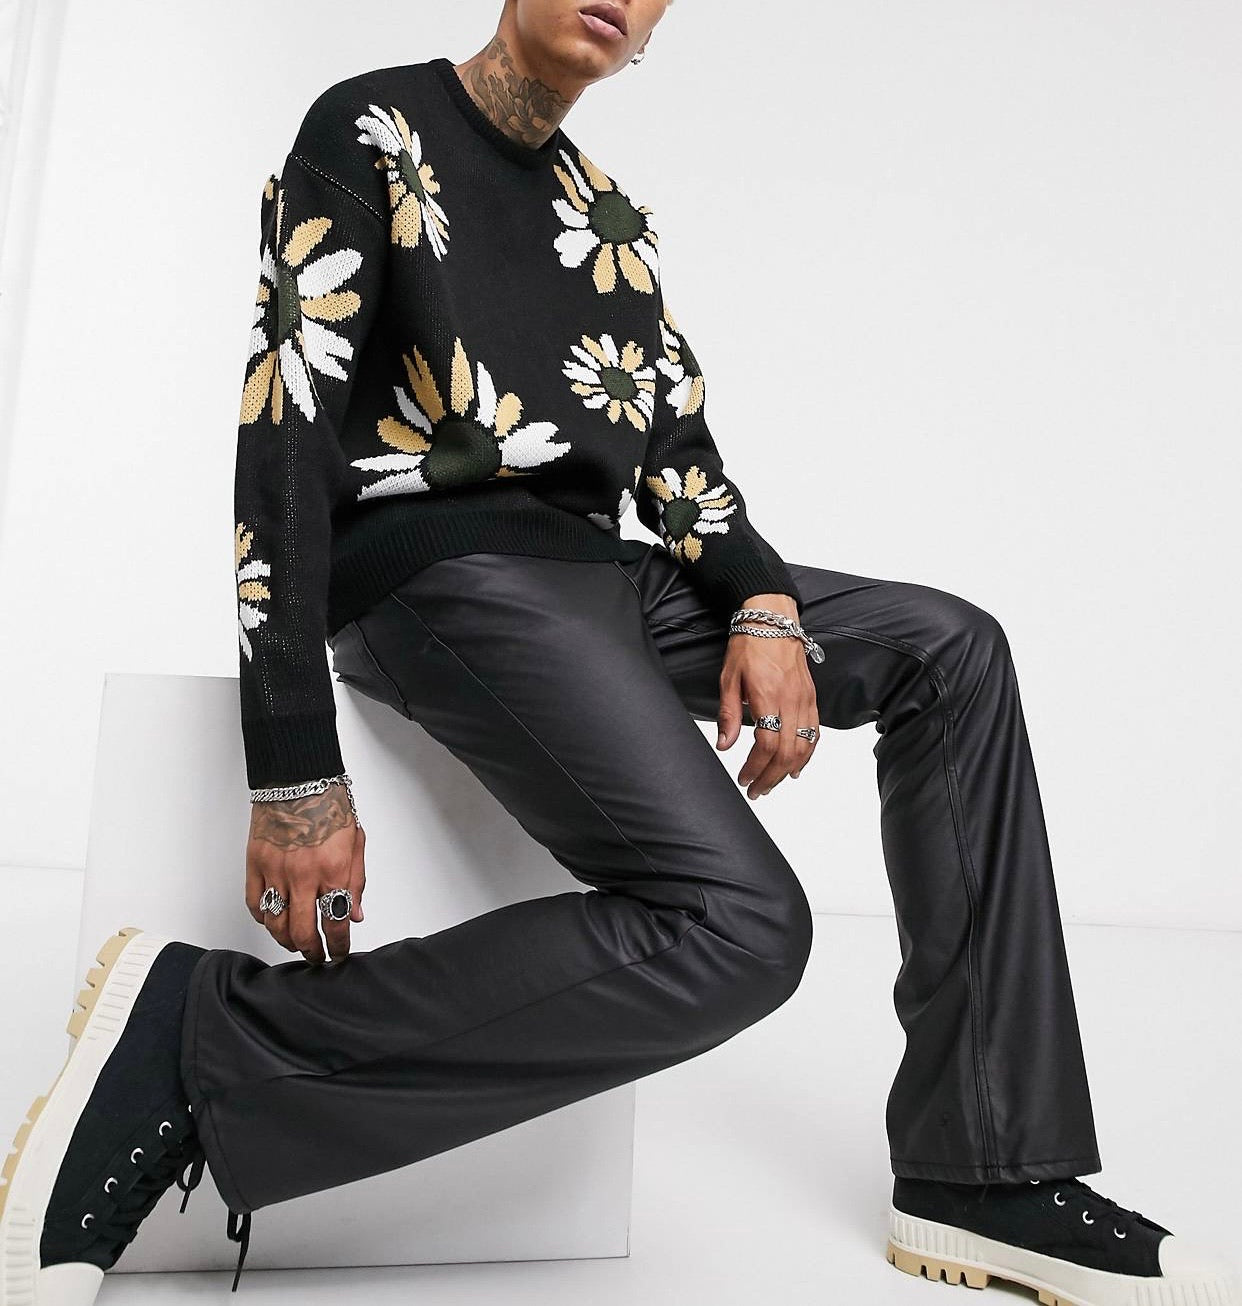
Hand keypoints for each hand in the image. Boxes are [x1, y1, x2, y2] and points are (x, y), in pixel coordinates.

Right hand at [245, 785, 365, 963]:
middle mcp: (303, 876)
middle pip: (302, 932)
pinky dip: (263, 918)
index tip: (339, 952)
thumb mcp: (355, 843)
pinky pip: (255, 904)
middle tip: (317, 956)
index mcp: (332, 870)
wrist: (298, 781)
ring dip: (286, 940)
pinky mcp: (255, 865)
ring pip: (275, 924)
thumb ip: (356, 881)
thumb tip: (355, 915)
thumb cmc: (330, 807)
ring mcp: (276, 872)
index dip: (339, 945)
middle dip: (312, 951)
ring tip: (296, 942)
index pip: (335, 923)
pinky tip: (273, 920)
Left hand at [717, 593, 819, 798]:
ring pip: (804, 746)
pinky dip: (807, 754)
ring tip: (772, 784)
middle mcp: (791, 700)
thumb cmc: (748, 645)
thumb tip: (724, 745)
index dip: (755, 767)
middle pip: (786, 751)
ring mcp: (805, 700)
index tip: (743, 779)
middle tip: (756, 791)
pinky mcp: (812, 698)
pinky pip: (815, 733)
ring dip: (788, 770)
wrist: (773, 619)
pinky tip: (796, 767)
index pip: (766, 744)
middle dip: (770, 777)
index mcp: (768, 696)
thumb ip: (728, 714)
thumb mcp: (728, 678)